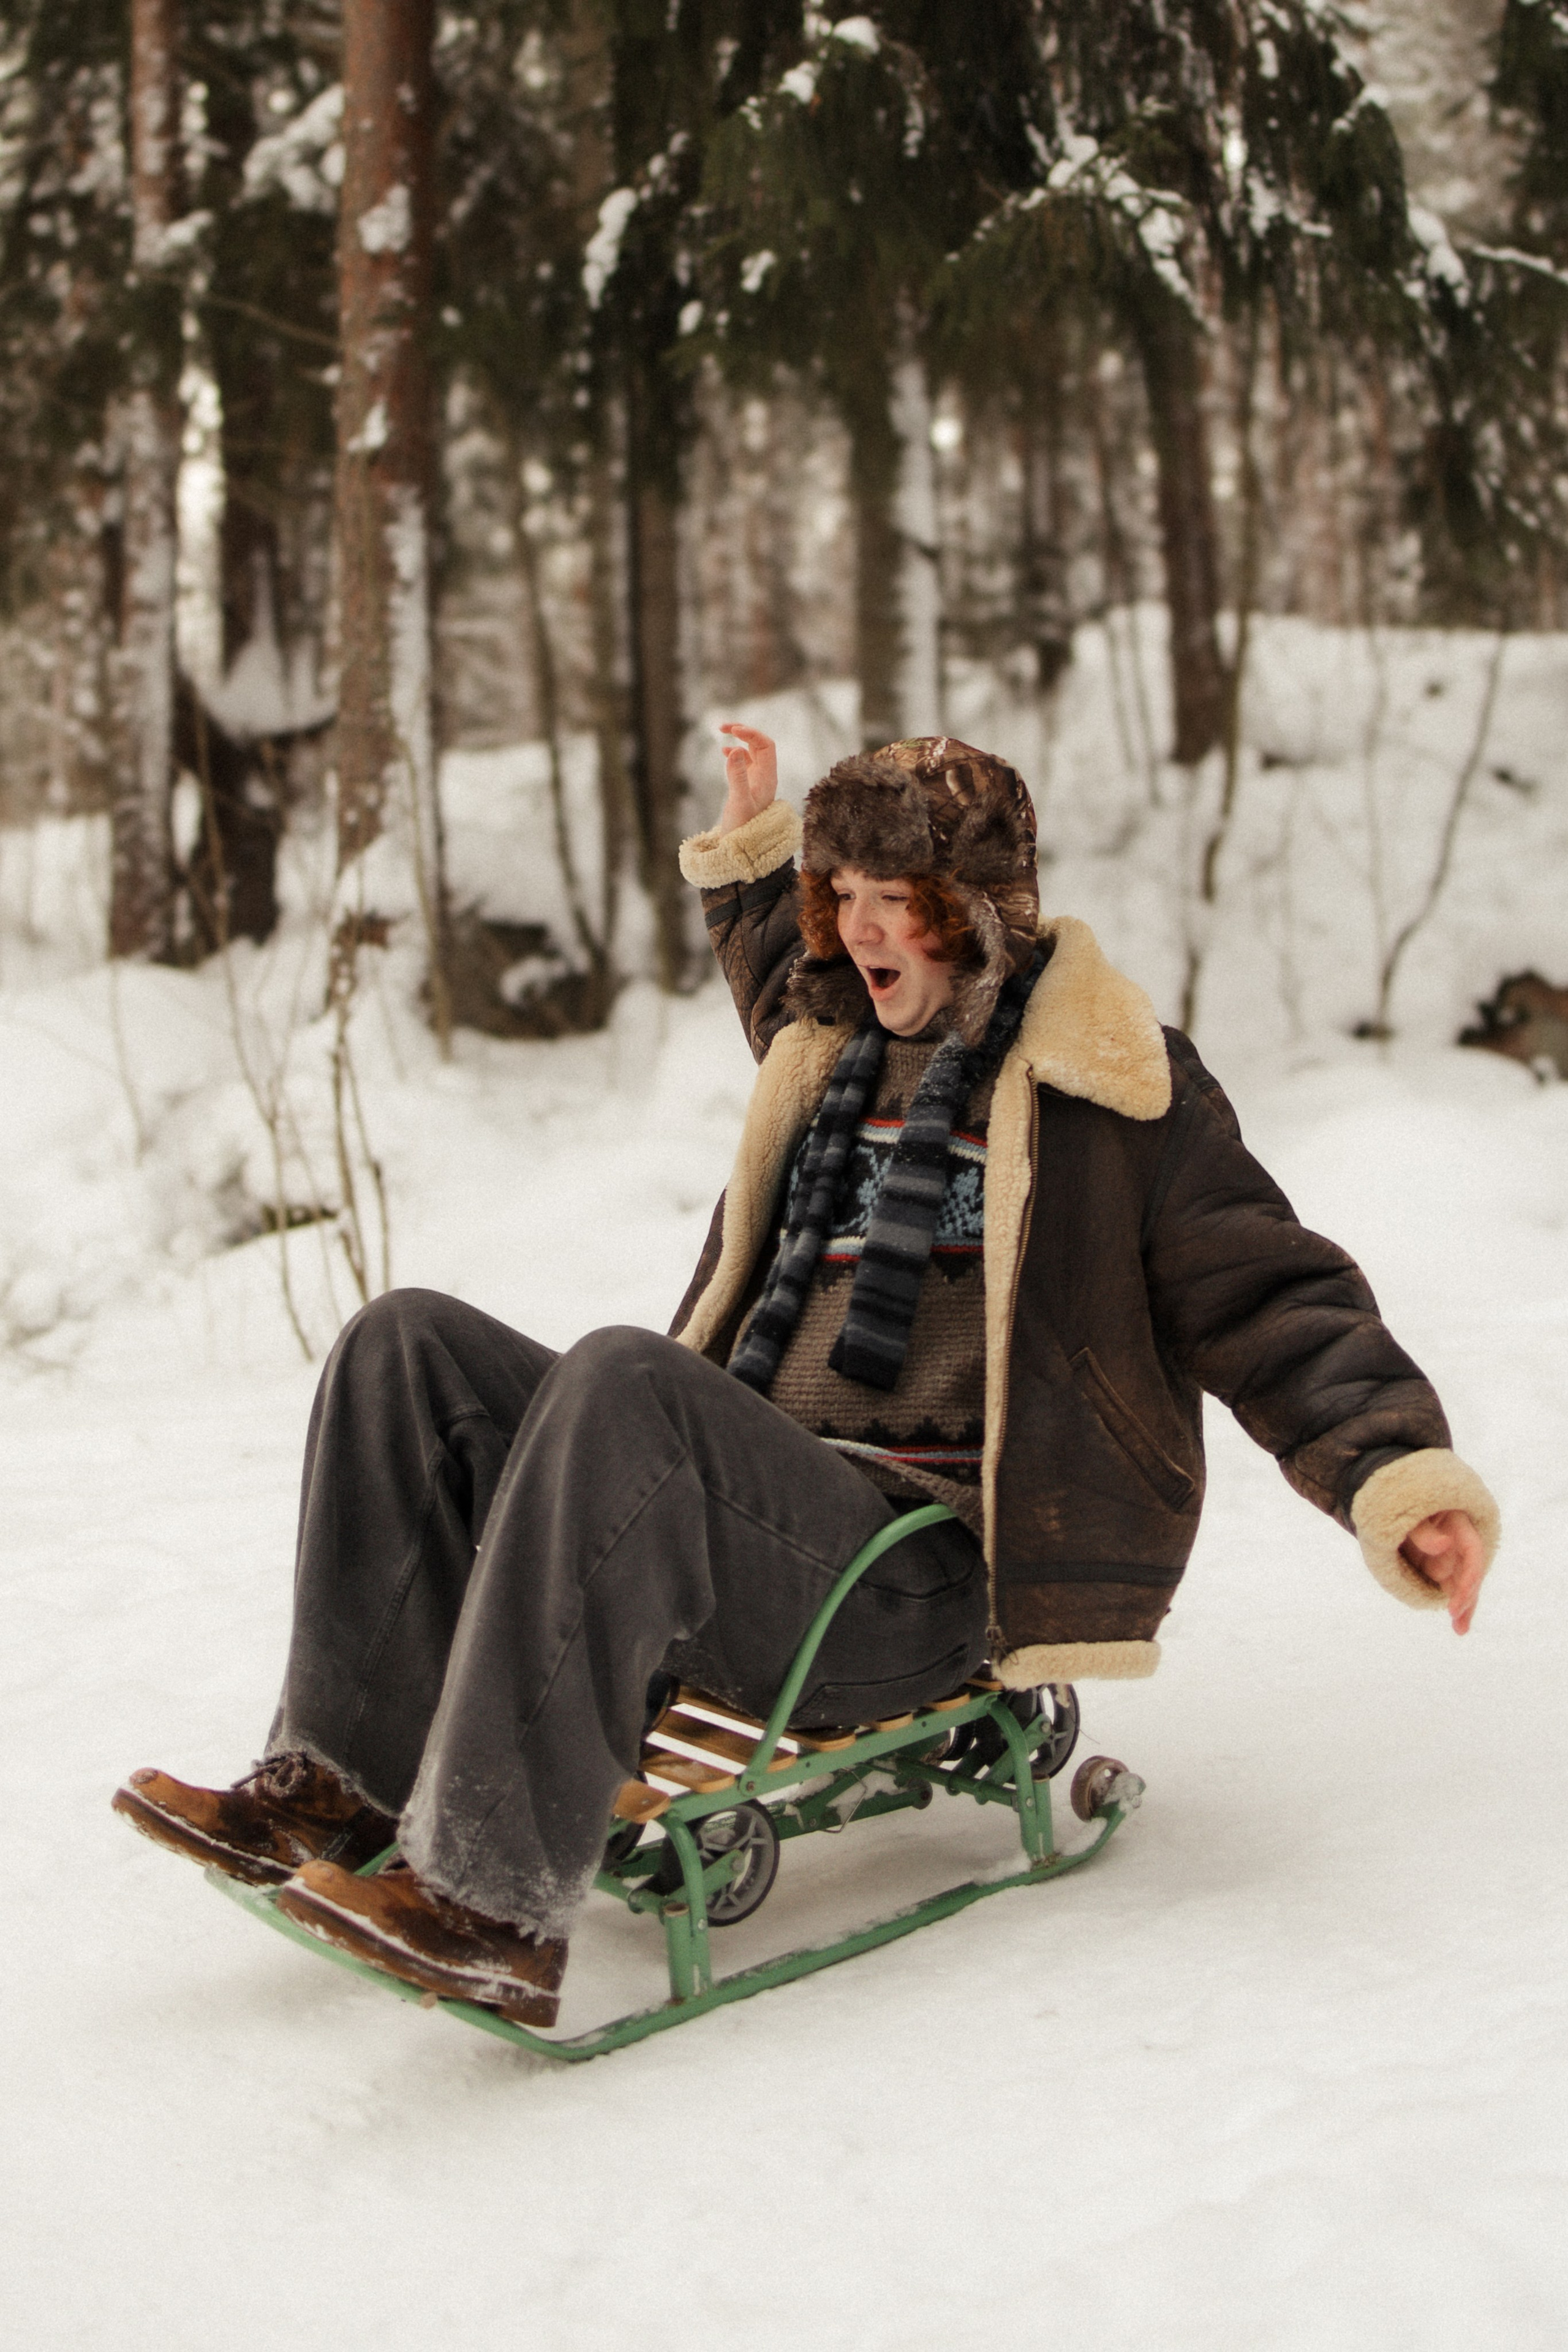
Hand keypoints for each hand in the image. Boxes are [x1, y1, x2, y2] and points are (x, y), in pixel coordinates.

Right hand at [716, 723, 777, 834]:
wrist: (740, 850)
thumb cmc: (741, 830)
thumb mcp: (738, 803)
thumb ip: (737, 776)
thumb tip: (735, 749)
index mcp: (767, 779)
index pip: (766, 746)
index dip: (751, 734)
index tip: (732, 730)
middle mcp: (765, 777)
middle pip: (759, 745)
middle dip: (744, 732)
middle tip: (722, 726)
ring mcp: (756, 781)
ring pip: (751, 752)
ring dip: (738, 740)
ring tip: (721, 732)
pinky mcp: (747, 787)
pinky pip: (744, 763)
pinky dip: (735, 753)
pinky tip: (724, 752)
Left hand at [1400, 1509, 1485, 1633]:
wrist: (1388, 1502)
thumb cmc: (1400, 1502)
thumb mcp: (1408, 1512)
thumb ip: (1424, 1530)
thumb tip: (1444, 1544)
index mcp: (1459, 1525)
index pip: (1472, 1553)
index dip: (1469, 1578)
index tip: (1457, 1600)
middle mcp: (1458, 1543)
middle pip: (1470, 1573)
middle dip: (1466, 1597)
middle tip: (1455, 1617)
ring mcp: (1450, 1556)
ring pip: (1462, 1585)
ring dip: (1463, 1607)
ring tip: (1460, 1630)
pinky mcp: (1439, 1567)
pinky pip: (1450, 1588)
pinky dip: (1453, 1604)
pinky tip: (1458, 1626)